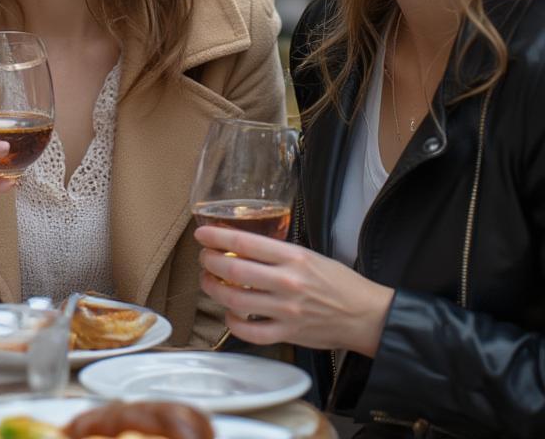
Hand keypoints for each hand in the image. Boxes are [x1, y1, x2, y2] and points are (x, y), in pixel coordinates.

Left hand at [195, 225, 393, 356]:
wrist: (366, 316)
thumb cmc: (339, 283)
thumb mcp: (310, 255)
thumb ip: (278, 252)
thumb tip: (243, 246)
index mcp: (293, 257)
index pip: (245, 243)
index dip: (217, 237)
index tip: (202, 234)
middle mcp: (287, 282)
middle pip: (233, 270)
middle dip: (209, 262)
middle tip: (204, 258)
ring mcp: (286, 311)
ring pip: (235, 301)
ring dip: (214, 290)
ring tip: (209, 282)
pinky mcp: (288, 334)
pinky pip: (250, 332)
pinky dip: (233, 323)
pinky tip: (230, 314)